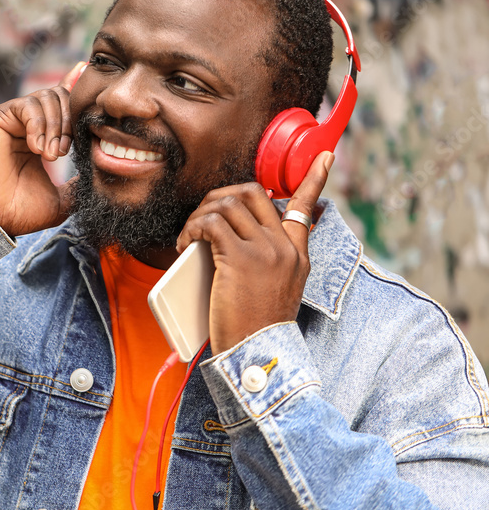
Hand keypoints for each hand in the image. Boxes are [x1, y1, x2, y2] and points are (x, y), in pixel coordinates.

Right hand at [0, 62, 86, 236]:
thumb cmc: (20, 212)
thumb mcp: (61, 200)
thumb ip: (79, 184)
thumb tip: (98, 172)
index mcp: (40, 139)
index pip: (63, 108)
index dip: (78, 104)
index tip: (93, 108)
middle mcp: (25, 125)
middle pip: (60, 97)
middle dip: (69, 122)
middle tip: (65, 152)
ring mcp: (11, 120)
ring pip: (47, 97)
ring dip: (55, 126)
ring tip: (50, 155)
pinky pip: (28, 105)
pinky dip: (38, 124)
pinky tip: (37, 149)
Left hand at [175, 151, 334, 354]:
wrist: (258, 353)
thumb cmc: (256, 326)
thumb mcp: (277, 289)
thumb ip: (268, 260)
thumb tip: (230, 236)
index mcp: (297, 253)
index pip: (306, 206)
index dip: (314, 179)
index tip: (325, 156)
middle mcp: (285, 246)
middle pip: (252, 193)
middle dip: (220, 196)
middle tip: (203, 216)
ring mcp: (265, 250)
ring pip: (227, 203)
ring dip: (200, 213)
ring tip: (190, 236)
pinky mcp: (240, 258)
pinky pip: (210, 223)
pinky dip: (192, 228)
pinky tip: (185, 244)